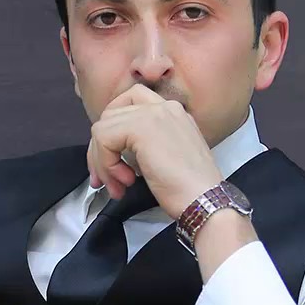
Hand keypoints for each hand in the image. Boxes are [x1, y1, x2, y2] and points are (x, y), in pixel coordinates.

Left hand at [87, 84, 224, 219]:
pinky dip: (106, 163)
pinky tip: (125, 180)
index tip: (111, 160)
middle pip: (111, 115)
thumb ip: (142, 145)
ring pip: (103, 128)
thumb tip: (110, 151)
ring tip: (118, 185)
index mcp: (171, 113)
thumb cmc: (188, 190)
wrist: (204, 200)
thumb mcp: (164, 157)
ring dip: (102, 161)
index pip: (128, 105)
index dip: (112, 133)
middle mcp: (163, 107)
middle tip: (105, 179)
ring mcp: (153, 113)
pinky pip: (103, 138)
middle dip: (100, 150)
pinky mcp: (141, 127)